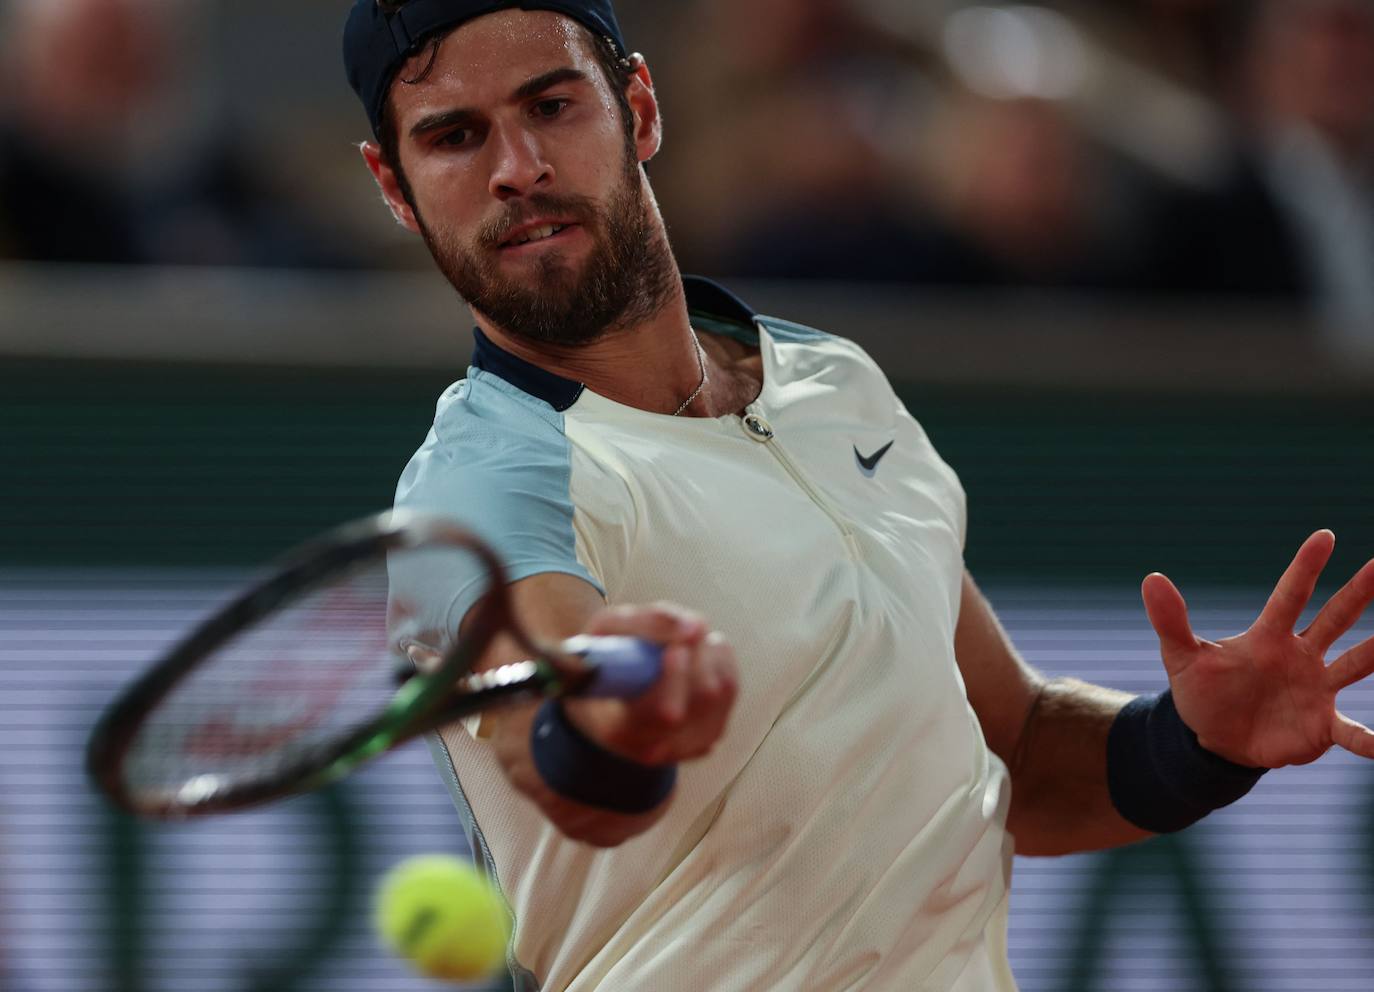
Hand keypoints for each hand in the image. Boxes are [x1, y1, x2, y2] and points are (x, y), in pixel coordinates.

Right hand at [563, 603, 737, 765]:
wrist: (606, 692)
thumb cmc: (603, 658)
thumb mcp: (605, 630)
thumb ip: (645, 623)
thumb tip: (696, 627)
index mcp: (619, 730)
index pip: (663, 713)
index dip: (676, 678)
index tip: (676, 648)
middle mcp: (655, 747)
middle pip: (702, 697)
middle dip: (699, 653)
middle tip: (685, 629)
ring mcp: (686, 746)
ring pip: (722, 691)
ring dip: (710, 653)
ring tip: (687, 640)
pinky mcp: (709, 736)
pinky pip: (730, 690)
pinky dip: (719, 661)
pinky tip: (698, 656)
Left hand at [1142, 530, 1373, 768]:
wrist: (1213, 739)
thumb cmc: (1203, 691)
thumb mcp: (1181, 657)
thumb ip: (1171, 621)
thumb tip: (1151, 578)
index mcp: (1268, 636)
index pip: (1289, 595)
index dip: (1305, 567)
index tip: (1325, 535)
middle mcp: (1300, 656)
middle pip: (1335, 618)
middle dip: (1359, 592)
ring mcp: (1316, 689)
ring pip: (1355, 665)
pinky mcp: (1321, 725)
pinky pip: (1351, 732)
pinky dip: (1368, 740)